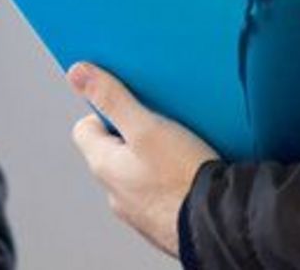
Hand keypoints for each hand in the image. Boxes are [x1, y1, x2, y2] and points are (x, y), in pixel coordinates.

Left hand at [68, 62, 218, 257]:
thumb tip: (78, 73)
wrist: (220, 226)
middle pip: (115, 150)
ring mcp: (139, 211)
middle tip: (164, 123)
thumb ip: (113, 99)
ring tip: (183, 147)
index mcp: (104, 167)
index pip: (85, 129)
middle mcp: (116, 193)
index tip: (132, 103)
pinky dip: (172, 180)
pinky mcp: (164, 222)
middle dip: (136, 133)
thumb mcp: (147, 128)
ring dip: (156, 157)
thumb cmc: (183, 179)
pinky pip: (161, 192)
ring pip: (139, 172)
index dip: (106, 110)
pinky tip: (193, 172)